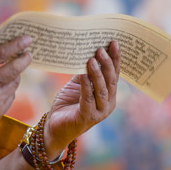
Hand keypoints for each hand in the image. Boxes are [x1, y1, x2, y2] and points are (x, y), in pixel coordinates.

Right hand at [0, 35, 32, 138]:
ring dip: (14, 76)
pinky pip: (10, 96)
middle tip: (28, 54)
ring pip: (15, 83)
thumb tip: (6, 46)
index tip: (27, 39)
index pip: (3, 52)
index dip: (17, 44)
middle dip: (25, 59)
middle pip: (16, 68)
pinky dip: (7, 90)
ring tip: (9, 73)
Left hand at [43, 41, 120, 156]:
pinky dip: (86, 86)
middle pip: (111, 81)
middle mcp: (107, 103)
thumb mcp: (78, 84)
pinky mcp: (86, 117)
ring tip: (92, 59)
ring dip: (97, 73)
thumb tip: (89, 51)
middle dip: (107, 64)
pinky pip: (88, 99)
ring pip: (101, 90)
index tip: (114, 43)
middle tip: (101, 49)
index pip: (114, 74)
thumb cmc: (68, 104)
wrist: (55, 126)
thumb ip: (85, 72)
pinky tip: (83, 75)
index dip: (115, 59)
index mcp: (108, 94)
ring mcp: (99, 112)